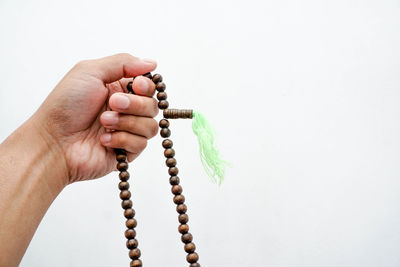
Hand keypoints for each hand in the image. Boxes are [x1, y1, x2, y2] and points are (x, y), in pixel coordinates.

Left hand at [32, 53, 158, 183]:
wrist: (54, 141)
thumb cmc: (65, 105)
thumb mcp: (90, 71)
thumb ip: (123, 63)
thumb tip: (151, 63)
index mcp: (119, 89)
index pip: (149, 86)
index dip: (147, 86)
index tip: (136, 85)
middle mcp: (126, 110)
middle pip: (153, 105)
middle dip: (135, 104)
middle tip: (113, 103)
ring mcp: (127, 131)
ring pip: (151, 126)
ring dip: (127, 122)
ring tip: (103, 122)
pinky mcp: (126, 152)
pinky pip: (141, 144)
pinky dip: (121, 140)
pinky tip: (103, 140)